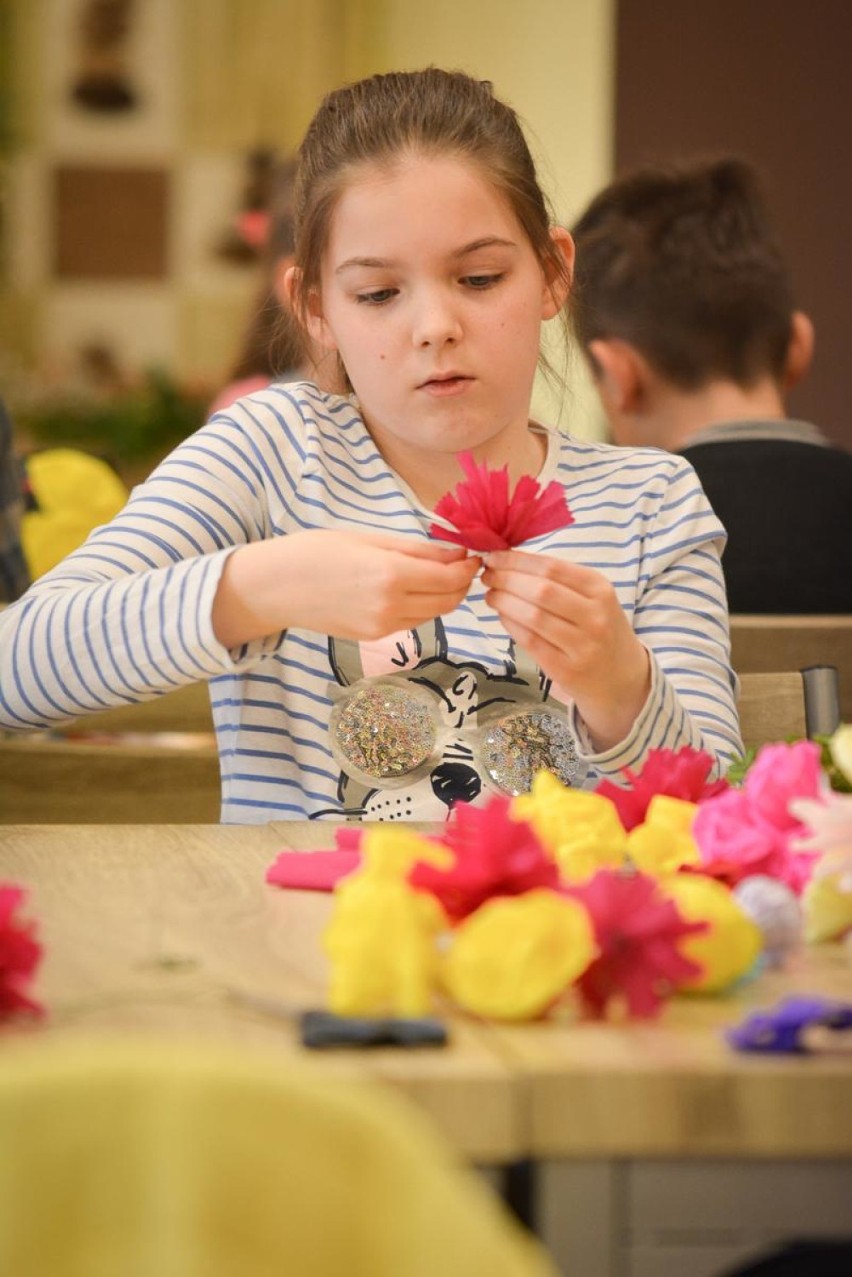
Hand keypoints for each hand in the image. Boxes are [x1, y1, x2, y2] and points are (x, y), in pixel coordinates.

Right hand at [213, 529, 479, 647]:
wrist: (275, 588)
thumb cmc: (316, 551)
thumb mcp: (369, 539)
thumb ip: (416, 550)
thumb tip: (456, 554)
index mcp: (391, 575)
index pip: (451, 578)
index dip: (469, 567)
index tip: (473, 553)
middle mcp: (391, 607)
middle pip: (449, 601)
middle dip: (462, 583)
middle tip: (460, 564)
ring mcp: (382, 627)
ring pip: (434, 615)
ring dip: (444, 596)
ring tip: (436, 574)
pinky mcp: (374, 637)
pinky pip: (412, 622)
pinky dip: (423, 607)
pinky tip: (413, 589)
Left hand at [481, 550, 650, 749]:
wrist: (623, 677)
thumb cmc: (600, 629)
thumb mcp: (593, 598)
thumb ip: (559, 580)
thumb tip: (509, 561)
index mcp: (600, 588)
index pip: (551, 567)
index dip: (517, 561)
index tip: (493, 556)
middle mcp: (594, 615)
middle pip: (541, 590)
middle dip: (506, 579)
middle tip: (487, 576)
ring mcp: (582, 645)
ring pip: (533, 616)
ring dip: (503, 602)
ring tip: (491, 595)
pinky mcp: (567, 669)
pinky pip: (530, 641)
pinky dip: (510, 625)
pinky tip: (502, 616)